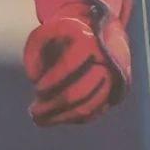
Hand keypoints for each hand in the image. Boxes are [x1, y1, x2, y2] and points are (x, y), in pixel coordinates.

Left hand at [23, 0, 130, 126]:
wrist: (99, 30)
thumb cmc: (63, 34)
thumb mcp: (44, 33)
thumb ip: (33, 52)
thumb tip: (35, 79)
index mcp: (88, 40)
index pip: (70, 65)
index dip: (52, 80)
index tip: (37, 88)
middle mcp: (106, 60)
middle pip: (80, 92)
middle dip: (54, 105)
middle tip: (33, 113)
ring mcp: (114, 78)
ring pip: (89, 106)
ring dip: (63, 117)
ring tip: (41, 120)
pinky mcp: (116, 92)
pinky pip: (96, 112)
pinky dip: (75, 118)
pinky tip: (57, 118)